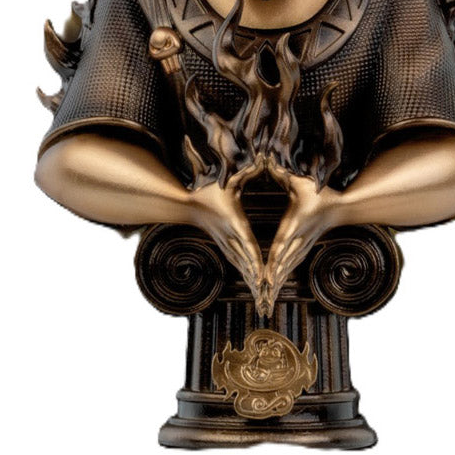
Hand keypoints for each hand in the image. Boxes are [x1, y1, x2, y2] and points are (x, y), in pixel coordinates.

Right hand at [185, 157, 264, 300]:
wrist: (187, 204)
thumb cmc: (209, 190)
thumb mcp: (230, 179)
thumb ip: (248, 171)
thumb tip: (263, 159)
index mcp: (233, 221)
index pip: (247, 242)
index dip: (255, 257)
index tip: (263, 272)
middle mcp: (230, 235)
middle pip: (246, 260)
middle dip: (256, 278)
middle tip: (267, 292)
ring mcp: (226, 243)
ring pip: (242, 265)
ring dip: (252, 280)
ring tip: (263, 295)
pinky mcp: (224, 245)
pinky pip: (238, 262)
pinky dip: (246, 274)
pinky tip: (253, 284)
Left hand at [262, 161, 342, 313]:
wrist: (343, 206)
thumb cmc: (322, 191)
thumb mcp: (301, 180)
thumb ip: (282, 172)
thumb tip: (266, 159)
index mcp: (297, 222)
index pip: (283, 243)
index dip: (274, 260)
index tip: (266, 274)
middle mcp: (300, 237)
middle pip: (283, 263)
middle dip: (272, 280)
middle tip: (261, 296)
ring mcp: (303, 245)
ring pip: (287, 268)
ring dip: (277, 284)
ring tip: (265, 299)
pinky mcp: (304, 248)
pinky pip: (290, 266)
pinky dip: (282, 278)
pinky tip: (274, 288)